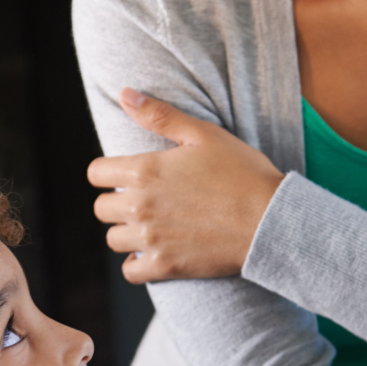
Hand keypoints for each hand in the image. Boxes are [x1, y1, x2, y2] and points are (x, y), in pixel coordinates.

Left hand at [87, 89, 283, 282]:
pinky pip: (130, 271)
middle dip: (117, 203)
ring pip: (113, 240)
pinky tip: (153, 253)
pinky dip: (137, 264)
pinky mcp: (165, 266)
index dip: (108, 172)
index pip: (95, 173)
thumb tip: (124, 94)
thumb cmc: (242, 173)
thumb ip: (159, 115)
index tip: (126, 175)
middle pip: (101, 209)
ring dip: (126, 233)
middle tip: (143, 201)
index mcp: (144, 171)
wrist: (271, 220)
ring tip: (151, 226)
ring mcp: (151, 239)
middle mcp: (140, 206)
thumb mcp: (203, 134)